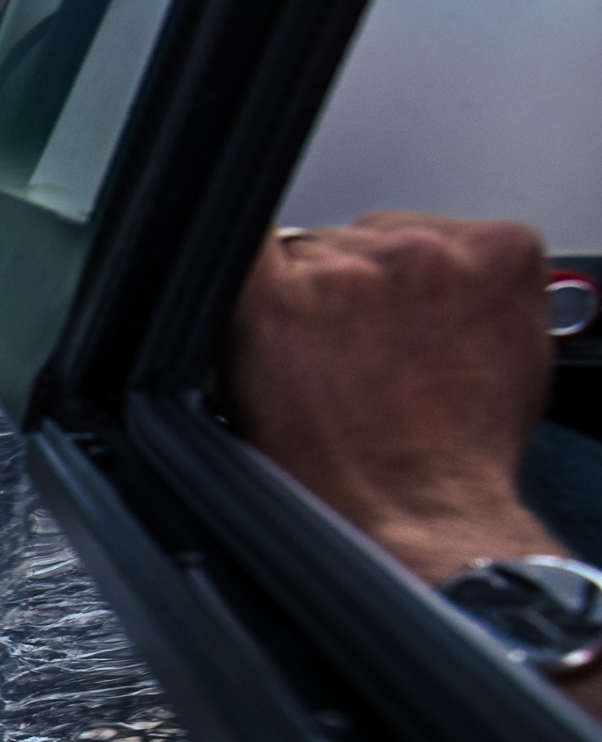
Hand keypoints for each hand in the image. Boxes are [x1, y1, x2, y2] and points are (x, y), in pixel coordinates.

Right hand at [227, 212, 555, 585]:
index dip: (268, 264)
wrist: (421, 513)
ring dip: (405, 285)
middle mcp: (348, 266)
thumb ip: (245, 316)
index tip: (280, 285)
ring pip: (400, 239)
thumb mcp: (242, 393)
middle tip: (355, 354)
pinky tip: (452, 336)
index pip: (250, 228)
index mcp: (269, 300)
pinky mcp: (500, 253)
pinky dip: (467, 281)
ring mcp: (431, 254)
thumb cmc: (335, 475)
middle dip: (341, 288)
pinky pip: (470, 240)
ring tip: (409, 354)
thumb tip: (257, 271)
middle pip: (331, 241)